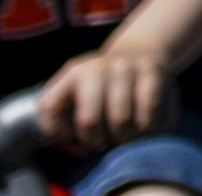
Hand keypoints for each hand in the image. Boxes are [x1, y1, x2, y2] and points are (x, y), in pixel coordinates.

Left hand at [38, 39, 171, 152]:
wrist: (140, 51)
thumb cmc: (103, 87)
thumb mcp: (77, 95)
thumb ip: (65, 122)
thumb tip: (78, 150)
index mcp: (72, 74)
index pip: (50, 107)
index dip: (56, 132)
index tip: (70, 140)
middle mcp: (96, 68)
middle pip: (88, 120)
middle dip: (96, 140)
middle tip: (102, 143)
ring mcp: (125, 68)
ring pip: (121, 119)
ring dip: (123, 138)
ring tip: (124, 137)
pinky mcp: (152, 71)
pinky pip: (149, 110)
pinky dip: (148, 126)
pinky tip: (144, 127)